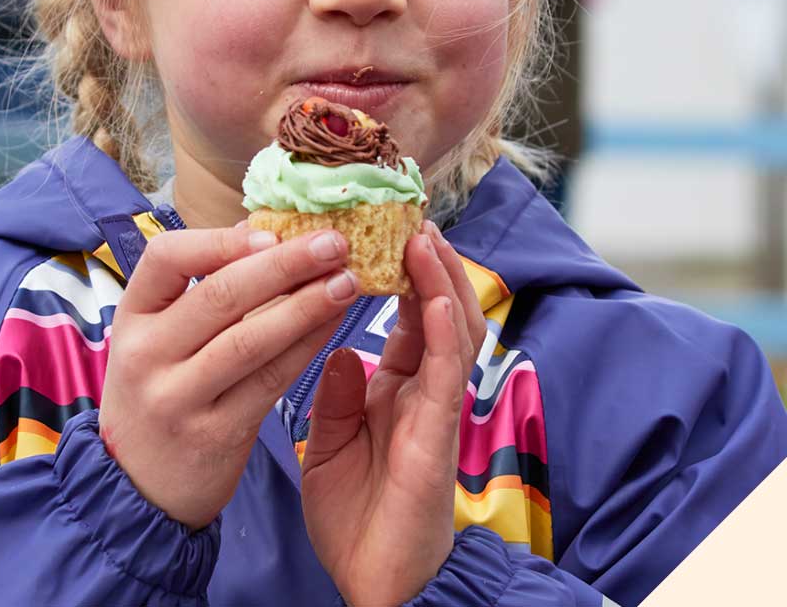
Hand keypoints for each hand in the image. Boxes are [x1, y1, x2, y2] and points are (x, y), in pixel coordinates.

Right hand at [99, 225, 358, 529]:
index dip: (221, 240)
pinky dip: (306, 347)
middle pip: (221, 295)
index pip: (166, 257)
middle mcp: (147, 354)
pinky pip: (270, 381)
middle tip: (334, 242)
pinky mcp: (214, 434)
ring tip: (347, 281)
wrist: (137, 491)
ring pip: (251, 339)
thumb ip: (200, 288)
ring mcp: (178, 398)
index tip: (271, 233)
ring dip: (306, 305)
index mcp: (132, 316)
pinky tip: (334, 324)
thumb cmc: (160, 392)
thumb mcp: (158, 338)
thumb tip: (260, 231)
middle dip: (285, 264)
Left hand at [301, 221, 485, 606]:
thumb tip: (337, 346)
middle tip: (412, 218)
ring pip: (456, 330)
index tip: (388, 229)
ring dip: (443, 282)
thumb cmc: (355, 512)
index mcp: (400, 385)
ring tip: (424, 238)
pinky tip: (436, 300)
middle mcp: (425, 388)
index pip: (411, 314)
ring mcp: (437, 408)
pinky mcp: (440, 434)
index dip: (406, 271)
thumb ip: (337, 392)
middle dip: (431, 263)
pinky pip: (448, 374)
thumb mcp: (331, 439)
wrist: (373, 582)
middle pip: (442, 309)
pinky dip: (446, 333)